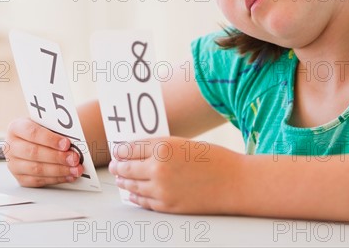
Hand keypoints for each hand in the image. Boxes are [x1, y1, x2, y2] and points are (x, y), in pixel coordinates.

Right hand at [5, 118, 83, 186]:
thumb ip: (57, 130)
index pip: (32, 133)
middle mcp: (11, 146)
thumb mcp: (47, 124)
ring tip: (75, 169)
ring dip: (59, 170)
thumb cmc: (44, 130)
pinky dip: (56, 179)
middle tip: (74, 158)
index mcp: (16, 127)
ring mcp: (14, 164)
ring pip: (36, 169)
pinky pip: (38, 181)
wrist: (37, 139)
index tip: (66, 143)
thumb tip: (74, 139)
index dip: (50, 139)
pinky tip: (68, 175)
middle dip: (57, 157)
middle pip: (34, 153)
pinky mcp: (20, 178)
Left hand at [108, 136, 242, 213]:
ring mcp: (162, 189)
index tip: (117, 150)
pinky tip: (132, 193)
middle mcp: (158, 168)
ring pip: (133, 185)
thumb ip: (161, 147)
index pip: (130, 148)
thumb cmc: (214, 159)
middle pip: (127, 167)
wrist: (234, 182)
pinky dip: (135, 196)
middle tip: (114, 164)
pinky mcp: (168, 206)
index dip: (121, 150)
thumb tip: (140, 151)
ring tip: (120, 178)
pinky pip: (144, 201)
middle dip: (118, 166)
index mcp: (163, 147)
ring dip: (124, 181)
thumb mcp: (184, 143)